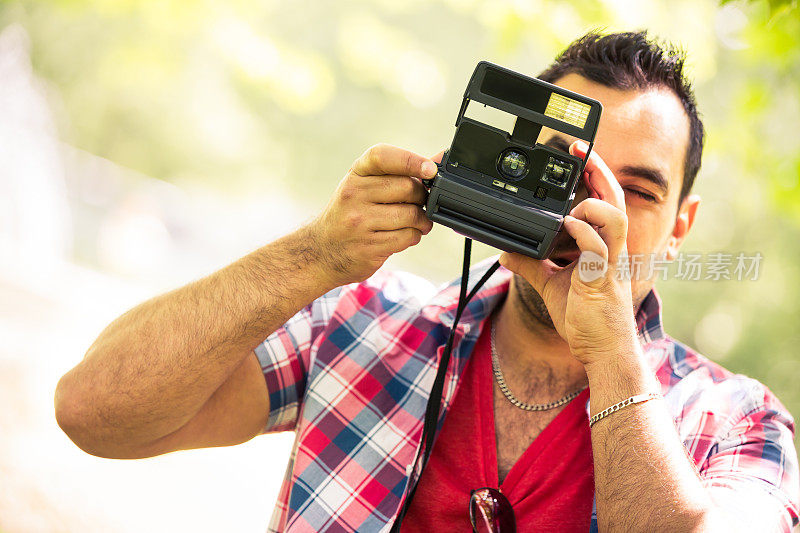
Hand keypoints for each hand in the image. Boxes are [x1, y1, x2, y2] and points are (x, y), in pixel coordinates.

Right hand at [309, 143, 438, 286]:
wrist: (322, 250)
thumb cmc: (352, 213)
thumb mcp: (367, 186)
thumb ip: (403, 172)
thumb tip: (441, 158)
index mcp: (356, 174)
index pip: (382, 156)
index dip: (410, 160)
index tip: (430, 169)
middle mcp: (353, 194)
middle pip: (407, 187)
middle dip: (422, 197)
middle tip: (420, 203)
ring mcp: (359, 222)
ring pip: (411, 215)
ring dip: (422, 220)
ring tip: (417, 222)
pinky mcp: (368, 246)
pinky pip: (407, 237)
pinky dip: (414, 236)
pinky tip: (405, 235)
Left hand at [498, 141, 637, 364]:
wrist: (602, 351)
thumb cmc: (586, 320)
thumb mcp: (551, 286)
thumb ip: (531, 265)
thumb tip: (506, 252)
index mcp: (603, 247)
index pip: (605, 201)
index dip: (596, 175)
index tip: (579, 153)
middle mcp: (612, 250)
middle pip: (615, 198)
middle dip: (600, 170)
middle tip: (580, 149)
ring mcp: (610, 264)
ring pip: (615, 217)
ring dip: (592, 204)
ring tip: (570, 208)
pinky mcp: (602, 281)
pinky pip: (599, 248)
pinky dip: (584, 232)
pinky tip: (568, 226)